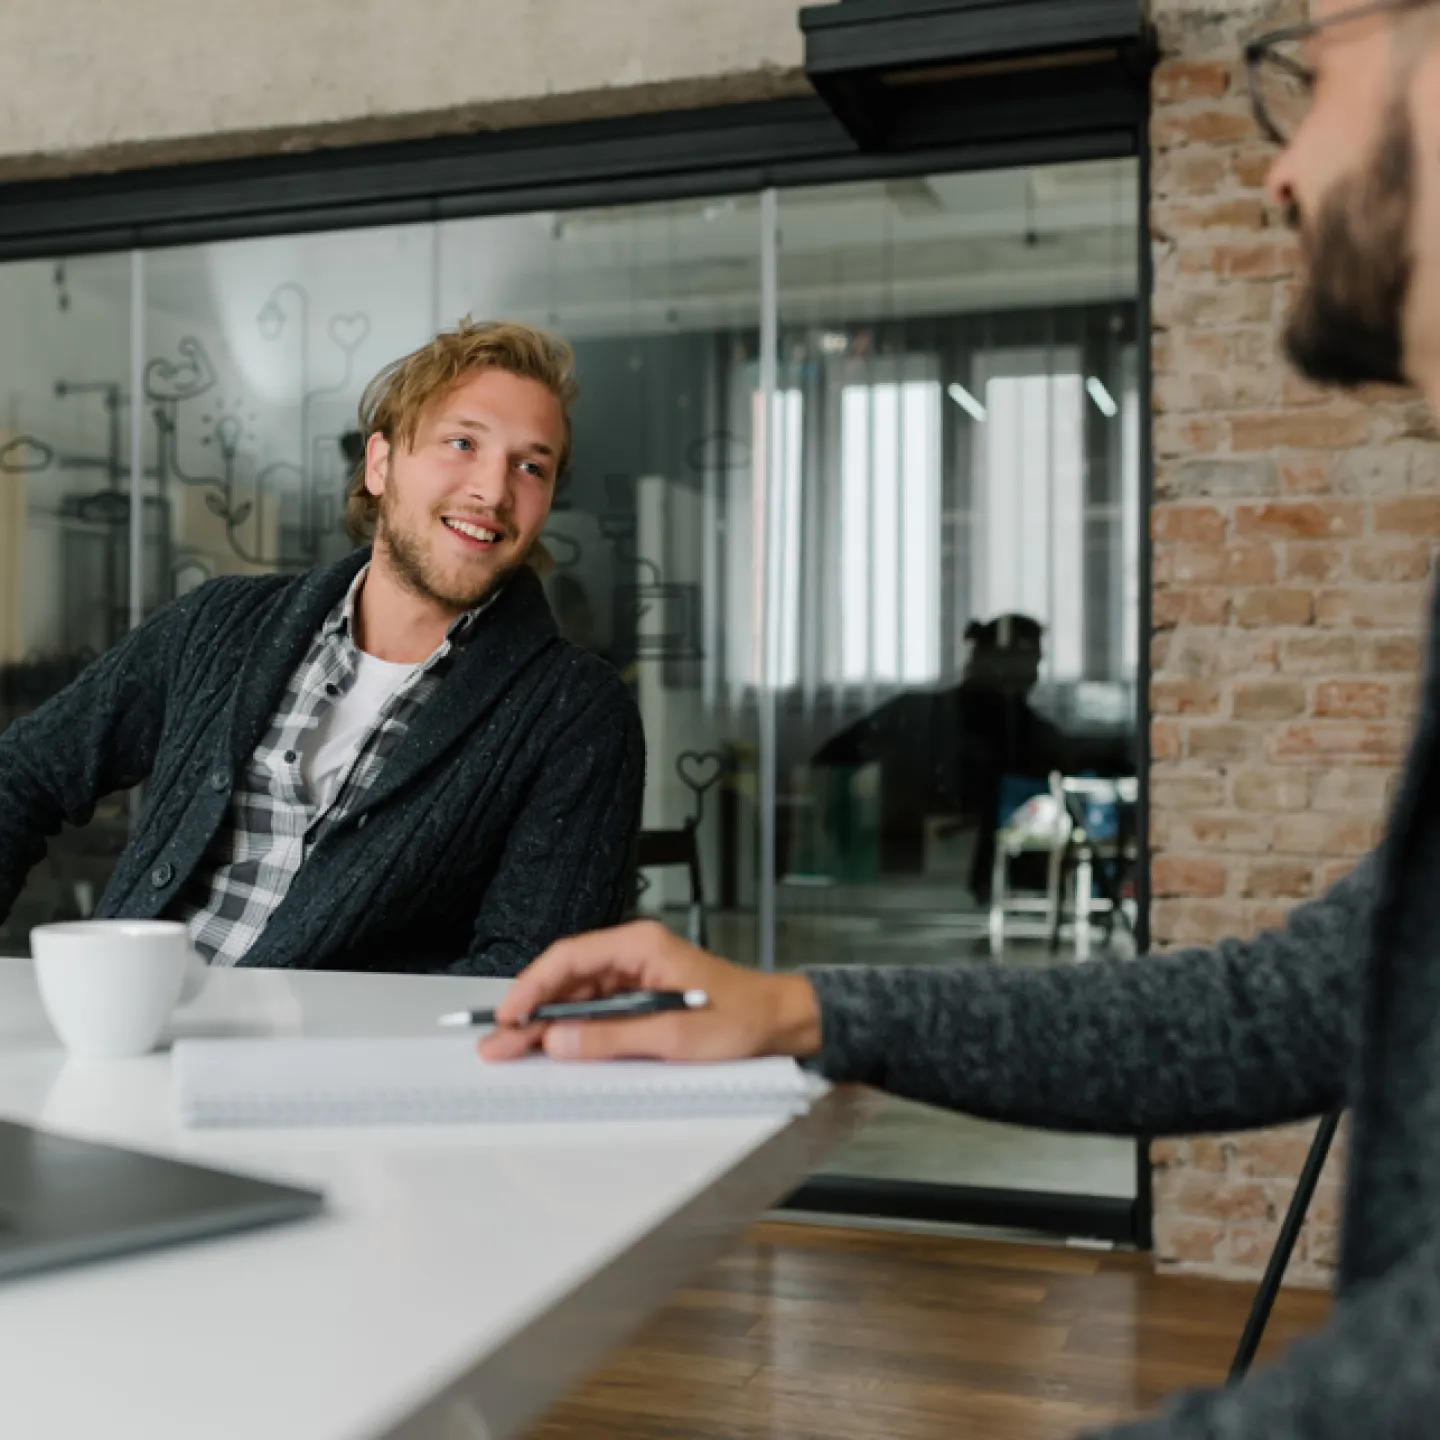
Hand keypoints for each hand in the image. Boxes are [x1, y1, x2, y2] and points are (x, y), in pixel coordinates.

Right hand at [478, 920, 821, 1063]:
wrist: (780, 1022)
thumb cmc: (741, 1018)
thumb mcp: (674, 1035)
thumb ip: (612, 1037)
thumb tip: (558, 1041)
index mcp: (641, 944)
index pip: (570, 957)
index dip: (532, 987)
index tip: (510, 1016)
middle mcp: (634, 953)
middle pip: (567, 978)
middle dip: (530, 1011)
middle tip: (495, 1043)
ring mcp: (636, 974)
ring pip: (576, 996)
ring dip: (546, 1023)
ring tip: (510, 1050)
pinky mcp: (640, 996)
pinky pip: (595, 1008)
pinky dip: (571, 1028)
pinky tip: (549, 1047)